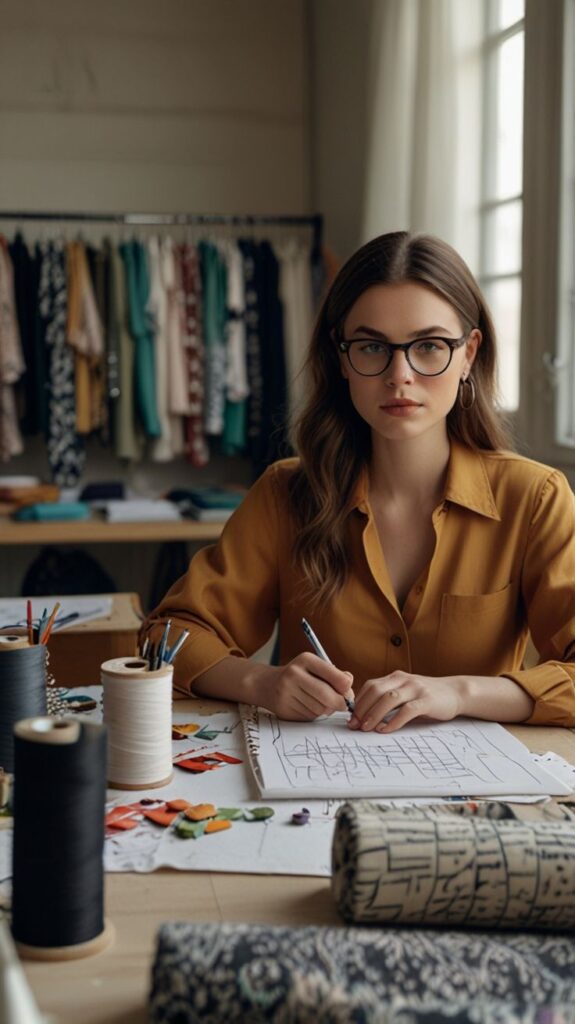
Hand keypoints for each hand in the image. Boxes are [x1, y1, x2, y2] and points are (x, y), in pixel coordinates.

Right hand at [257, 653, 354, 720]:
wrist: (267, 684)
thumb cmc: (299, 675)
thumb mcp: (315, 667)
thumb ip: (335, 675)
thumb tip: (349, 689)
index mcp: (306, 660)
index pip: (337, 678)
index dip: (347, 689)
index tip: (347, 692)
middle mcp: (294, 674)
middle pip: (328, 697)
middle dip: (339, 704)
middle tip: (342, 705)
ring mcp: (287, 692)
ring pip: (320, 710)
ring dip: (325, 709)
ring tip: (319, 702)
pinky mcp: (284, 709)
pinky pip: (309, 717)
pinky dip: (313, 715)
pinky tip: (307, 706)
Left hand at [348, 671, 462, 732]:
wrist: (456, 692)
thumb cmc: (426, 697)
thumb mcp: (405, 692)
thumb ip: (388, 698)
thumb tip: (363, 715)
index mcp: (395, 676)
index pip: (370, 685)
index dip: (358, 701)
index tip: (351, 718)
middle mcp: (404, 679)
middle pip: (376, 690)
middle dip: (362, 708)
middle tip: (354, 725)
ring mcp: (416, 688)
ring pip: (389, 699)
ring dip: (374, 714)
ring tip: (366, 728)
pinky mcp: (427, 700)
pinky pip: (407, 710)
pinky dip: (394, 721)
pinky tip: (386, 730)